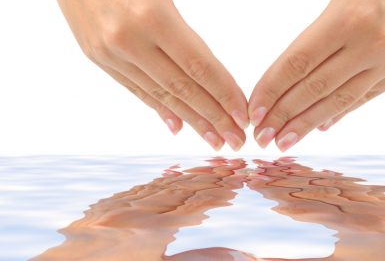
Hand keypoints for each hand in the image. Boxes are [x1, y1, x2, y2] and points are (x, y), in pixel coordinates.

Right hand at [6, 0, 252, 150]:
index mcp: (152, 13)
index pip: (200, 65)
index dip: (225, 93)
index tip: (244, 115)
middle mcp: (129, 39)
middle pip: (182, 88)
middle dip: (213, 118)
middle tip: (237, 141)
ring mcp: (110, 51)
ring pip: (159, 94)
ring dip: (190, 120)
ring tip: (214, 140)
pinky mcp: (97, 55)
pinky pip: (134, 88)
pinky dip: (158, 108)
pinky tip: (176, 125)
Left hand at [33, 158, 246, 260]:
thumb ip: (197, 258)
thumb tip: (237, 254)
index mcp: (154, 232)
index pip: (197, 205)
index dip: (221, 193)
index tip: (241, 183)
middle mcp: (140, 212)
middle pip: (187, 188)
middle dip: (215, 176)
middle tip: (237, 165)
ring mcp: (125, 204)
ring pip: (168, 182)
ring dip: (195, 173)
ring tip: (217, 164)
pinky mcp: (111, 204)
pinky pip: (145, 185)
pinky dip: (166, 177)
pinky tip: (180, 170)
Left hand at [248, 0, 384, 150]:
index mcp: (349, 15)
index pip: (298, 61)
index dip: (271, 89)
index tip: (252, 110)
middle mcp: (372, 44)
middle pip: (316, 89)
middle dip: (283, 116)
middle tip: (259, 137)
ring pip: (341, 100)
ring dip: (308, 124)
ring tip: (283, 142)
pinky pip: (367, 96)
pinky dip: (341, 112)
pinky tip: (321, 126)